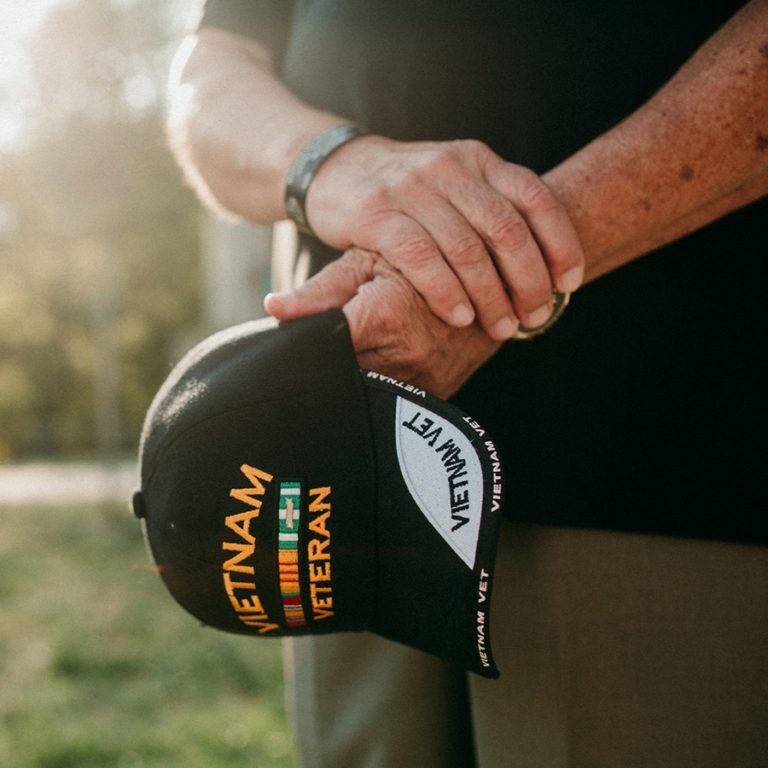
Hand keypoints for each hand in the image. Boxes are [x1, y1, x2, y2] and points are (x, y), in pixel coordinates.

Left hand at [265, 249, 500, 397]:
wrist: (486, 279)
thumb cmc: (415, 261)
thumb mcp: (368, 262)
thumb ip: (321, 290)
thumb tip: (273, 306)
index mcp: (385, 316)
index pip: (324, 350)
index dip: (300, 355)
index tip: (281, 358)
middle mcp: (407, 356)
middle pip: (342, 377)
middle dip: (323, 369)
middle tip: (312, 359)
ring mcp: (426, 380)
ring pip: (367, 393)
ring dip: (352, 380)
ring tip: (354, 358)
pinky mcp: (437, 395)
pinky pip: (394, 400)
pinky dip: (379, 389)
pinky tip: (375, 371)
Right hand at [303, 135, 584, 339]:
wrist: (338, 168)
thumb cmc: (408, 190)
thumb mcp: (456, 183)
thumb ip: (491, 209)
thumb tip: (542, 266)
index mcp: (479, 161)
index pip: (537, 199)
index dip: (561, 245)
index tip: (568, 284)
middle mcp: (451, 169)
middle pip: (507, 231)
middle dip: (527, 282)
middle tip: (534, 317)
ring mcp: (412, 189)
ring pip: (467, 249)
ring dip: (490, 297)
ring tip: (500, 327)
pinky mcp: (376, 213)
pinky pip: (421, 258)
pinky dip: (445, 292)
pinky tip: (460, 316)